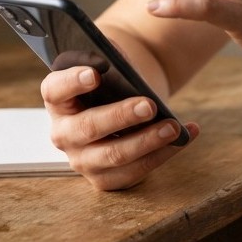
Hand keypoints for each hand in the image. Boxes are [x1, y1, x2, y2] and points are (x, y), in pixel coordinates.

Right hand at [40, 65, 197, 190]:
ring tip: (173, 127)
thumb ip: (111, 62)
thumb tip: (123, 65)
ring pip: (114, 155)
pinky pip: (135, 171)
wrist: (118, 108)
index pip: (55, 89)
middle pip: (88, 127)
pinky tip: (185, 137)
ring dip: (147, 141)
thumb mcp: (107, 67)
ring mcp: (82, 160)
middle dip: (120, 116)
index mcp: (57, 99)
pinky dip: (164, 154)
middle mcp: (63, 133)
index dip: (72, 82)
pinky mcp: (104, 179)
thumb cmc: (111, 82)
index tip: (95, 74)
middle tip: (149, 105)